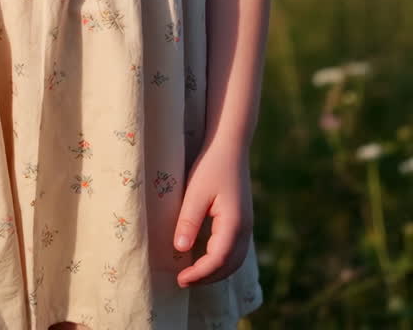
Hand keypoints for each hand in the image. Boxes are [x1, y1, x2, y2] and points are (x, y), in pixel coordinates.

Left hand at [173, 141, 253, 286]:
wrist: (230, 145)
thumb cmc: (211, 165)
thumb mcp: (196, 192)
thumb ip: (188, 221)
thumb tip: (180, 249)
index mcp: (234, 224)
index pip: (216, 260)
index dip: (199, 274)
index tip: (179, 279)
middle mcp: (245, 229)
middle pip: (228, 266)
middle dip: (207, 278)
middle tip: (183, 281)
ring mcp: (246, 226)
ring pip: (234, 261)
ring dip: (215, 272)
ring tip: (193, 275)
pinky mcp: (243, 221)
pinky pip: (235, 251)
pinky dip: (222, 262)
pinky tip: (206, 259)